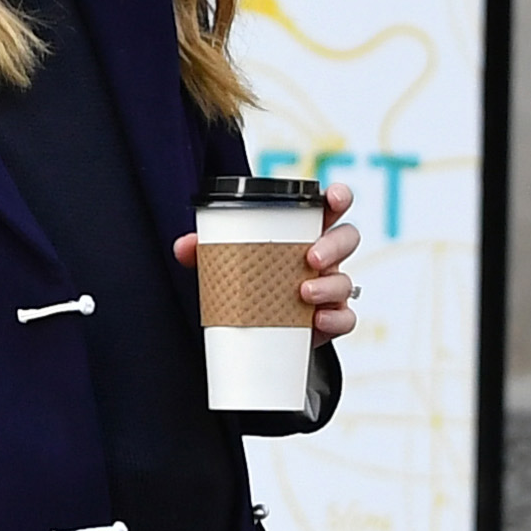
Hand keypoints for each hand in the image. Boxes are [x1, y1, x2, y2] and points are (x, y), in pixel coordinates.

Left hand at [172, 178, 361, 342]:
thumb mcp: (225, 266)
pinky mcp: (329, 321)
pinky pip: (346, 318)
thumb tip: (183, 245)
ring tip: (304, 293)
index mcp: (303, 233)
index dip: (338, 196)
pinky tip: (318, 321)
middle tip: (311, 257)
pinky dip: (336, 320)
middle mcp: (323, 258)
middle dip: (335, 244)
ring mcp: (329, 289)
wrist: (251, 334)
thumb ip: (204, 252)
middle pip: (347, 238)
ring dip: (330, 285)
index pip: (330, 207)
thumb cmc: (246, 287)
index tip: (332, 198)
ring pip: (347, 280)